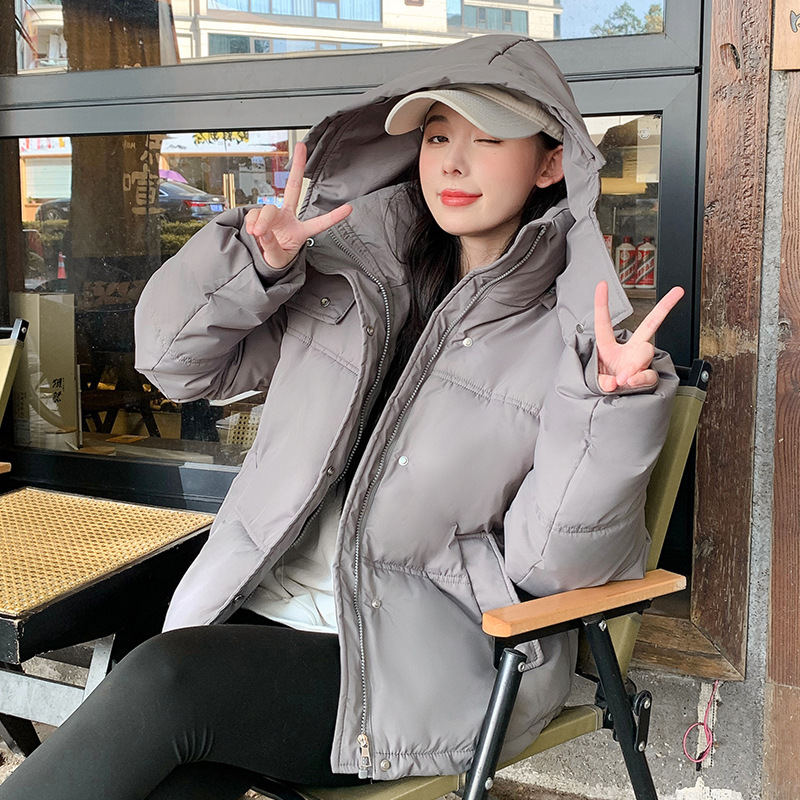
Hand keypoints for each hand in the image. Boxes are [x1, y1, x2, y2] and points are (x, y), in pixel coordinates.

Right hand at [244, 142, 351, 269]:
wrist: (262, 259)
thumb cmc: (276, 258)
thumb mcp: (277, 259)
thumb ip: (272, 246)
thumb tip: (262, 231)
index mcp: (301, 232)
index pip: (319, 223)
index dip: (333, 217)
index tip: (349, 208)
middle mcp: (289, 218)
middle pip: (294, 188)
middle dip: (297, 166)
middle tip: (301, 146)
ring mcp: (275, 215)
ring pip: (267, 209)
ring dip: (261, 221)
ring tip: (256, 234)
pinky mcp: (260, 215)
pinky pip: (253, 215)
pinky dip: (251, 223)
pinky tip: (252, 232)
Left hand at [594, 281, 683, 391]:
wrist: (612, 406)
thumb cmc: (603, 387)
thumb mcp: (594, 382)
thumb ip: (602, 380)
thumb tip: (616, 381)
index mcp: (608, 346)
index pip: (604, 322)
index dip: (602, 303)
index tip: (601, 284)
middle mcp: (628, 350)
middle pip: (649, 325)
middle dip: (665, 306)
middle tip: (675, 294)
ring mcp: (640, 363)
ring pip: (647, 352)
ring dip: (634, 364)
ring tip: (623, 378)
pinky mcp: (647, 377)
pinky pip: (649, 375)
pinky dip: (640, 379)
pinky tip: (631, 383)